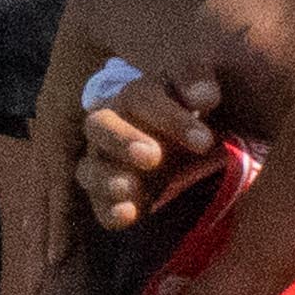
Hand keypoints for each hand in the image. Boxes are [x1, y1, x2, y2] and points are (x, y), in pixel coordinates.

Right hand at [75, 70, 220, 235]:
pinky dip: (110, 211)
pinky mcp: (106, 195)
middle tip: (152, 156)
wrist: (173, 134)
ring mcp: (102, 162)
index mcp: (133, 95)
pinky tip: (128, 215)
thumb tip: (203, 97)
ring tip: (130, 187)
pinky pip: (99, 204)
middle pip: (99, 127)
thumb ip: (196, 79)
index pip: (143, 99)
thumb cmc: (183, 102)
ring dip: (108, 179)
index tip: (205, 142)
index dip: (172, 120)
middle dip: (123, 141)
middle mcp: (109, 125)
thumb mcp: (193, 82)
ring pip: (89, 169)